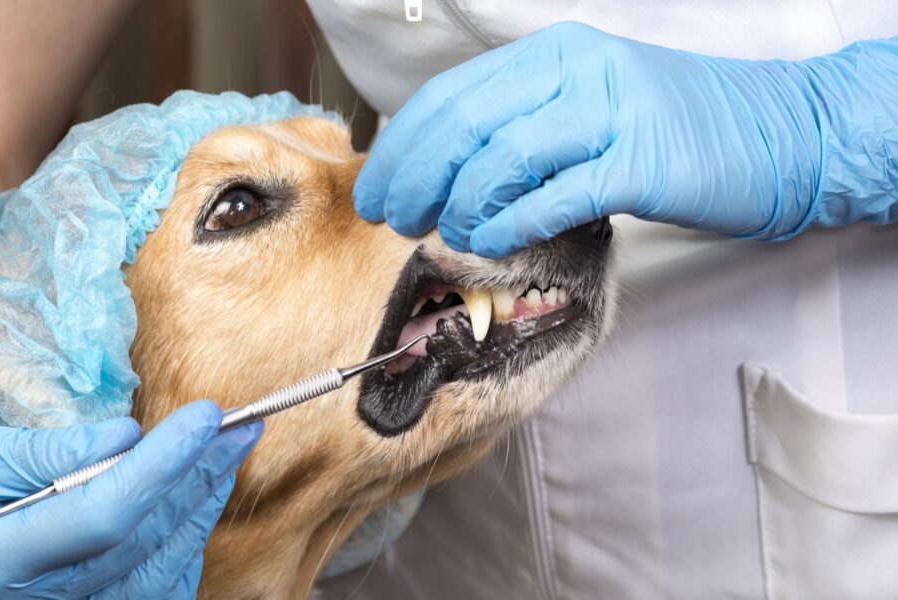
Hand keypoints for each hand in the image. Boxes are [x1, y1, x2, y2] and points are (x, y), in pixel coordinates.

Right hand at [0, 401, 262, 598]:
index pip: (105, 511)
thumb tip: (126, 436)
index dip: (163, 462)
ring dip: (203, 505)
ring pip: (160, 565)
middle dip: (199, 473)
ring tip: (230, 455)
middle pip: (144, 535)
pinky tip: (201, 506)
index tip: (206, 415)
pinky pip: (157, 591)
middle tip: (241, 426)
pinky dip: (186, 546)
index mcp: (7, 557)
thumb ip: (47, 454)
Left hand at [354, 23, 897, 257]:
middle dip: (414, 178)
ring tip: (446, 234)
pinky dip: (511, 224)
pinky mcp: (641, 163)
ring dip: (460, 206)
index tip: (377, 189)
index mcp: (553, 54)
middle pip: (463, 125)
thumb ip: (521, 123)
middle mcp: (576, 70)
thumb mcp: (585, 104)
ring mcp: (610, 112)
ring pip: (501, 159)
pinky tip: (492, 242)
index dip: (402, 146)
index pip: (451, 96)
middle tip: (394, 218)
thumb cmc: (671, 127)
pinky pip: (554, 196)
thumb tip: (445, 169)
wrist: (775, 133)